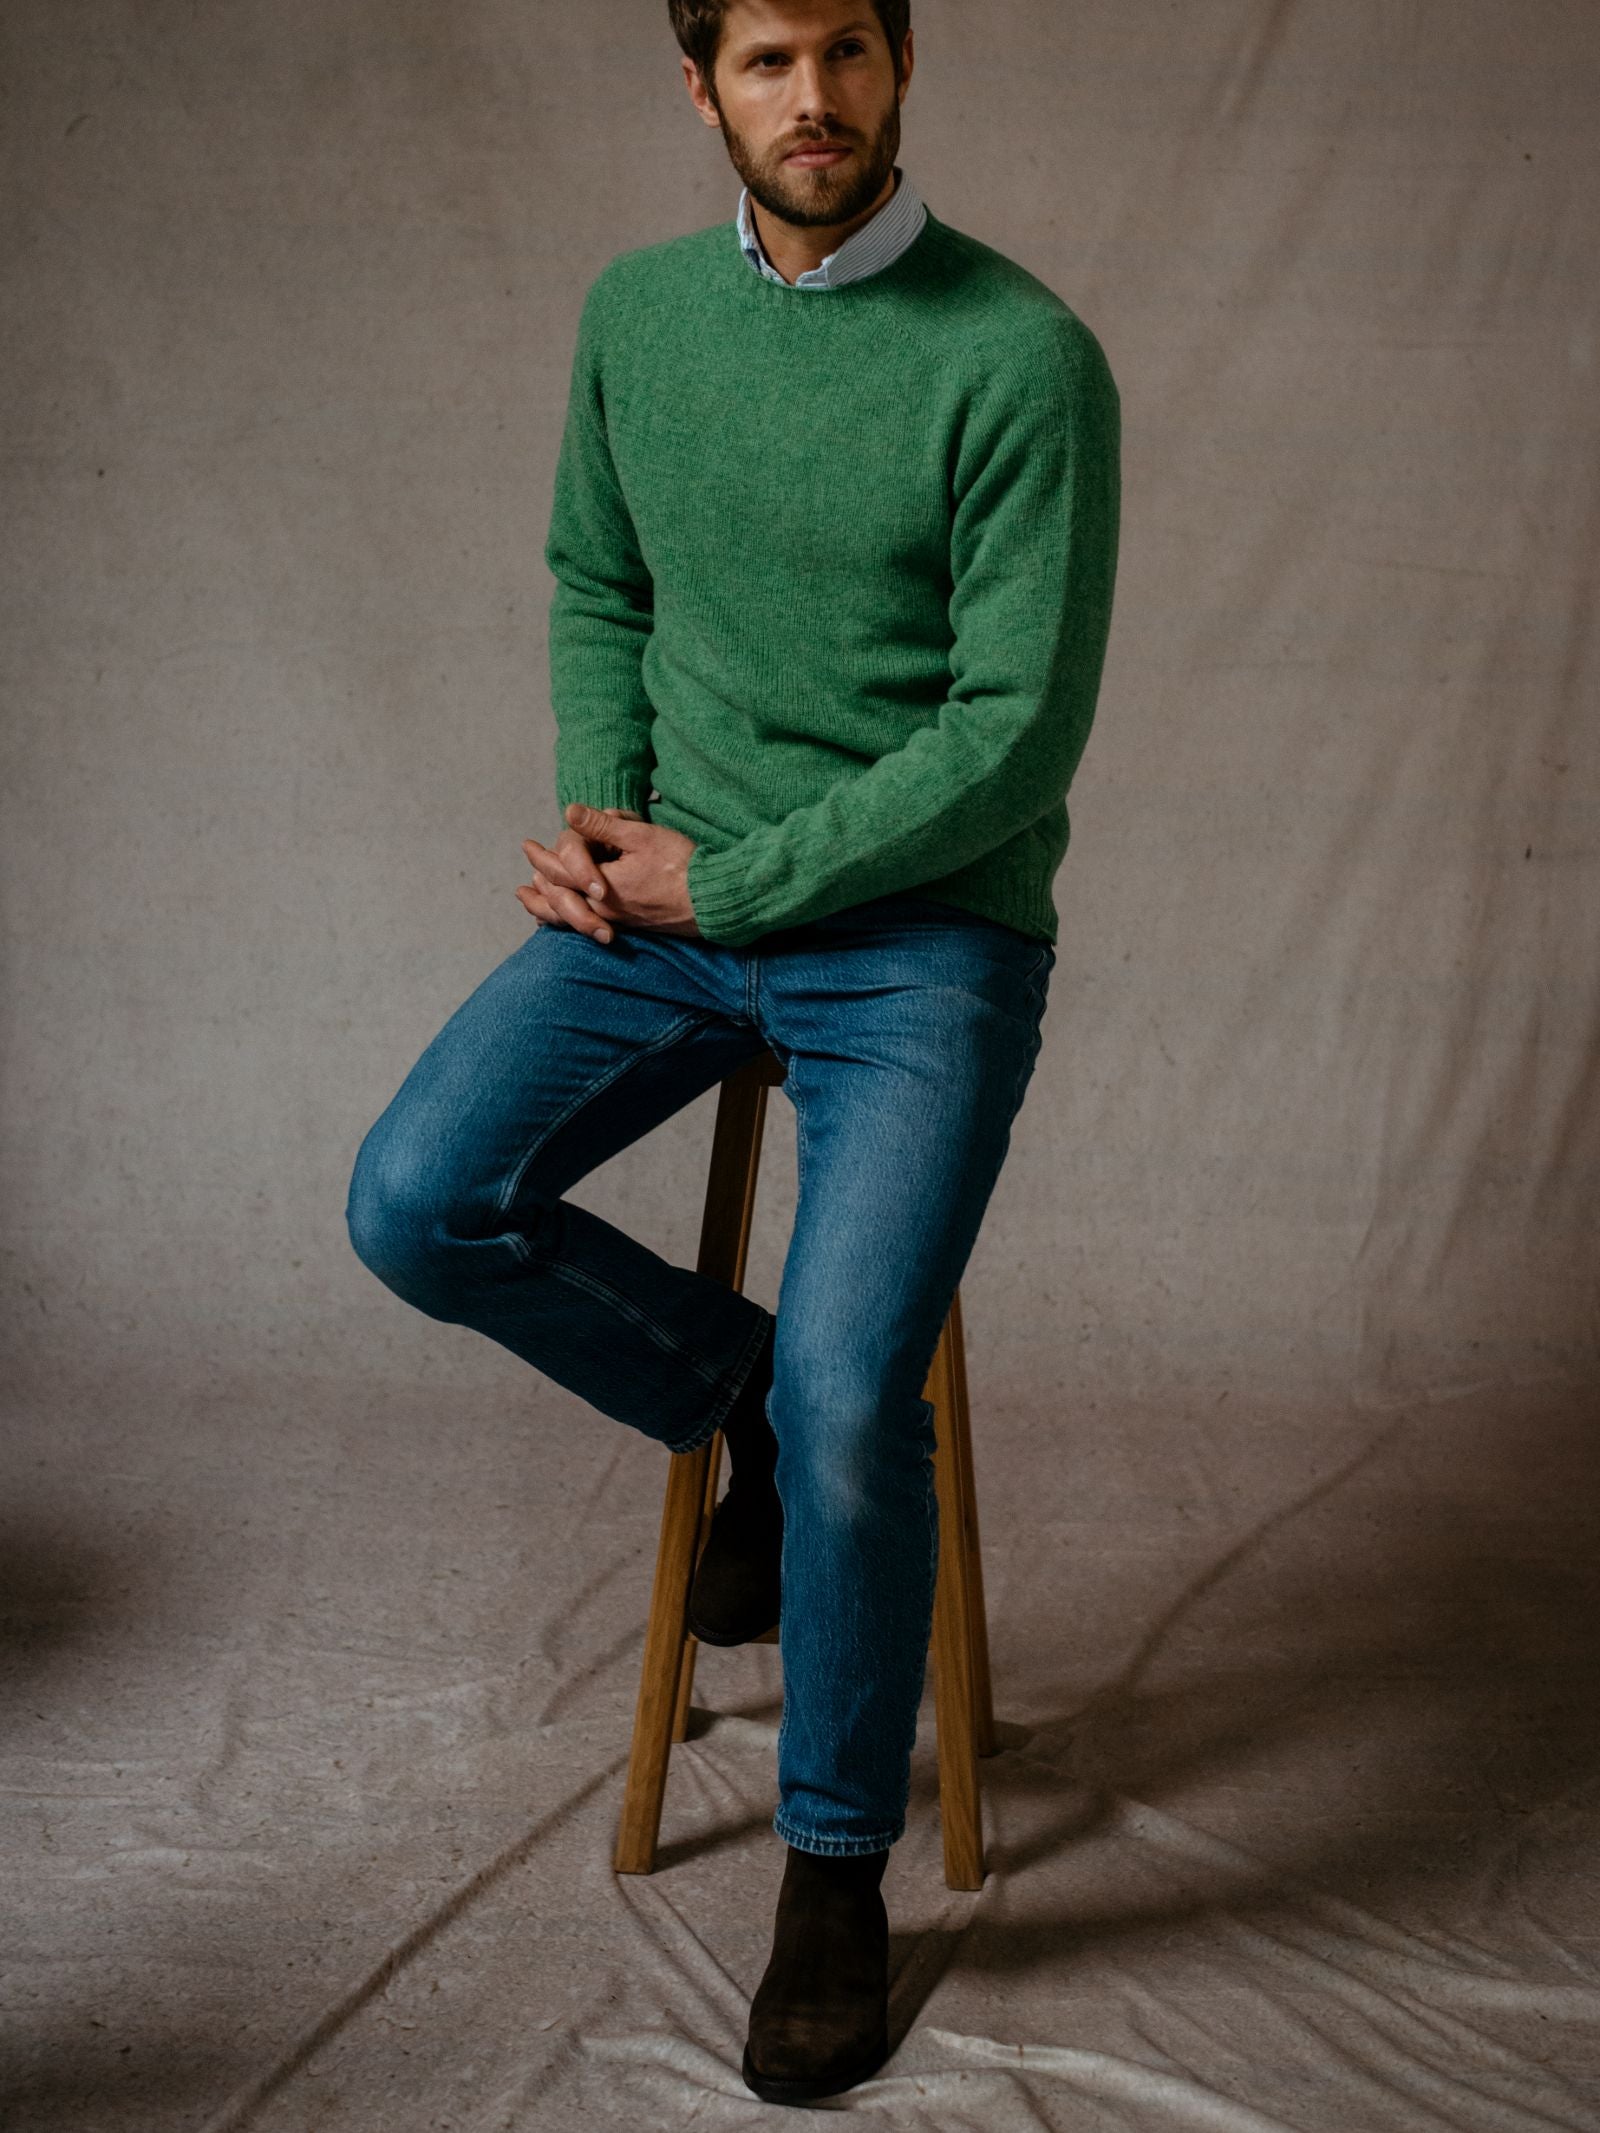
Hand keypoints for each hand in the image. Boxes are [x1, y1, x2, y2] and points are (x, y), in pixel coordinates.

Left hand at [517, 802, 702, 940]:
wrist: (712, 901)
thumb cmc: (681, 866)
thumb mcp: (641, 837)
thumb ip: (603, 825)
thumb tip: (569, 812)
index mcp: (601, 886)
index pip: (560, 871)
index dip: (542, 857)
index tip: (527, 846)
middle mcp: (603, 909)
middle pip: (560, 899)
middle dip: (541, 886)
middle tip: (525, 879)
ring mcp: (617, 920)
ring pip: (573, 916)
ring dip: (550, 908)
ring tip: (535, 903)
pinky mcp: (631, 925)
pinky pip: (591, 924)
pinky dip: (573, 920)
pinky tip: (574, 918)